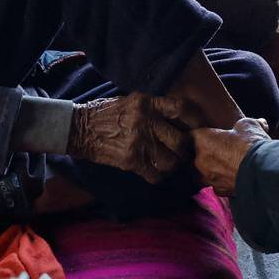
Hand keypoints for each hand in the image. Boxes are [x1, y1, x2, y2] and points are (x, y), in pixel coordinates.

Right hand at [67, 92, 196, 183]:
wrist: (80, 128)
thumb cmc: (107, 113)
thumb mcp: (132, 102)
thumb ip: (154, 108)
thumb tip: (179, 120)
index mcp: (147, 103)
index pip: (181, 109)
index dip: (195, 120)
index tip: (198, 128)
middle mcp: (146, 121)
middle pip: (180, 141)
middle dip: (184, 151)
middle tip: (183, 153)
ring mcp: (138, 142)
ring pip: (170, 161)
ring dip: (172, 166)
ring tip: (169, 164)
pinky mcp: (130, 160)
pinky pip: (155, 174)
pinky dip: (158, 176)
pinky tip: (155, 172)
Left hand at [192, 117, 270, 195]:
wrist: (261, 171)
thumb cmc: (251, 145)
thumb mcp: (248, 125)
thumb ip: (246, 124)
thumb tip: (259, 123)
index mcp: (202, 140)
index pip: (193, 135)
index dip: (203, 135)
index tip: (211, 135)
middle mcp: (200, 159)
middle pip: (196, 155)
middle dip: (207, 153)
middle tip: (222, 150)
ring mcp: (207, 177)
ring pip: (204, 172)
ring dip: (213, 169)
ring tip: (227, 165)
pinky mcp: (218, 190)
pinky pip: (216, 184)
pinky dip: (223, 181)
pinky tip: (233, 177)